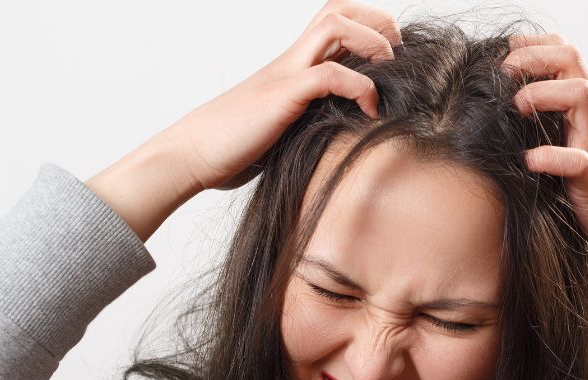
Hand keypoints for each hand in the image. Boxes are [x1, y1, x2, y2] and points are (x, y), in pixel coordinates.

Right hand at [158, 0, 400, 191]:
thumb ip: (309, 122)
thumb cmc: (232, 149)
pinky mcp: (282, 97)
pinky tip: (370, 112)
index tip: (390, 59)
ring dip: (371, 42)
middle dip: (377, 21)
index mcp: (291, 67)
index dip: (368, 27)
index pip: (334, 23)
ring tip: (389, 71)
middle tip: (397, 54)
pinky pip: (329, 74)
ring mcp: (285, 75)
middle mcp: (290, 62)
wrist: (190, 156)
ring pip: (334, 25)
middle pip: (337, 9)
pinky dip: (359, 87)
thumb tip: (343, 137)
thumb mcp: (283, 130)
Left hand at [501, 34, 587, 269]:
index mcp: (587, 114)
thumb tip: (502, 120)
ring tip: (516, 109)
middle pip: (573, 62)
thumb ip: (552, 132)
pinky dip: (550, 157)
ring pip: (581, 96)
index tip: (504, 57)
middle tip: (504, 73)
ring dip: (542, 94)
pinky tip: (528, 162)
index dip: (534, 47)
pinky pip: (577, 161)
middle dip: (534, 57)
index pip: (566, 58)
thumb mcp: (573, 153)